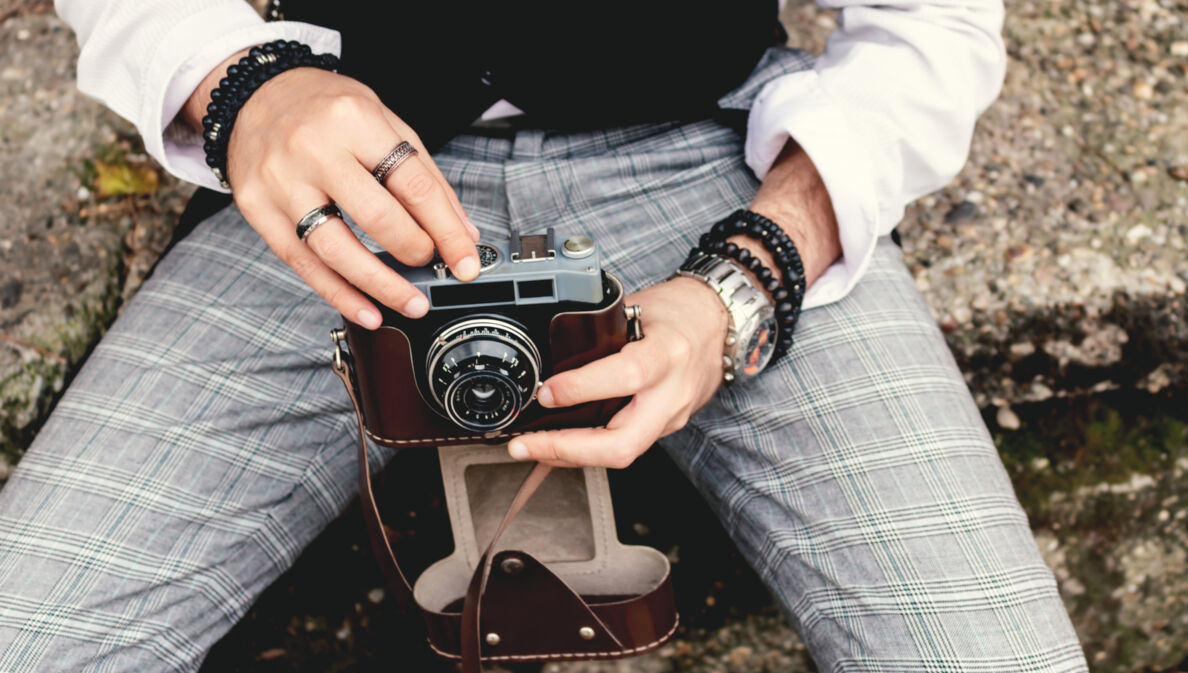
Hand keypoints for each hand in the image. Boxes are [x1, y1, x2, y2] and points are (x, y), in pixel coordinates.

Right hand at [182, 52, 479, 328]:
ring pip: (336, 249)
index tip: (466, 260)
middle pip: (376, 217)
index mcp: (355, 120)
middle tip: (433, 268)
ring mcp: (282, 182)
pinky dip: (338, 293)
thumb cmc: (324, 107)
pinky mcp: (258, 209)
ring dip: (380, 286)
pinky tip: (366, 309)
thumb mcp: (383, 119)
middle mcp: (314, 149)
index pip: (413, 185)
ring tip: (409, 303)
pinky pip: (303, 263)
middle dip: (414, 252)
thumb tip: (461, 230)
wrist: (254, 93)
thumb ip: (424, 174)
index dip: (446, 230)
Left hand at [506, 277, 728, 467]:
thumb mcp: (638, 306)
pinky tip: (560, 444)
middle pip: (624, 443)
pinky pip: (625, 446)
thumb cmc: (677, 311)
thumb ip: (600, 331)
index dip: (582, 388)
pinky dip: (588, 449)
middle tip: (526, 445)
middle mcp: (672, 393)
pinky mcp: (666, 427)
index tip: (546, 392)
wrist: (718, 322)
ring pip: (622, 453)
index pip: (627, 376)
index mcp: (668, 352)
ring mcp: (671, 416)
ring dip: (570, 455)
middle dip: (568, 449)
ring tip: (531, 447)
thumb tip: (550, 353)